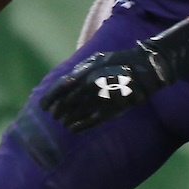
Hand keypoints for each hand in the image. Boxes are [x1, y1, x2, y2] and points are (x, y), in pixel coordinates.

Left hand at [39, 45, 168, 132]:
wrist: (145, 68)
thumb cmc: (119, 61)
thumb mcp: (97, 59)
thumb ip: (80, 71)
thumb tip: (63, 83)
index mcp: (85, 72)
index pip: (59, 89)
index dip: (48, 99)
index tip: (43, 107)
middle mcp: (90, 86)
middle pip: (64, 104)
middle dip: (57, 112)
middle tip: (55, 115)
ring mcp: (100, 99)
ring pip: (74, 115)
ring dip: (66, 120)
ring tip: (64, 122)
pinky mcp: (111, 110)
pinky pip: (89, 123)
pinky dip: (78, 127)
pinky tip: (73, 128)